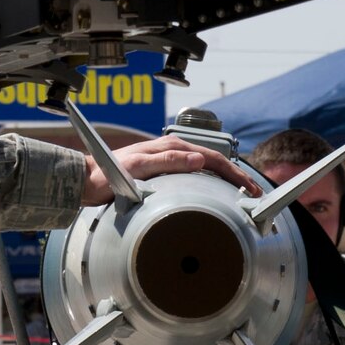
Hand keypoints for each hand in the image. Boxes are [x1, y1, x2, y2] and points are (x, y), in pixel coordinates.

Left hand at [82, 135, 261, 204]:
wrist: (88, 178)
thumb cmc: (108, 175)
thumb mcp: (136, 168)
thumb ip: (167, 162)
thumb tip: (200, 160)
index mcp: (171, 149)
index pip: (212, 159)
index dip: (235, 174)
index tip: (250, 189)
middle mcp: (173, 152)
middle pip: (215, 162)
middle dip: (238, 177)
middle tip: (256, 195)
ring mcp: (170, 161)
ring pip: (208, 168)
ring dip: (228, 180)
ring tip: (244, 195)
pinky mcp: (165, 171)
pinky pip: (196, 175)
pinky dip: (213, 183)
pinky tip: (217, 194)